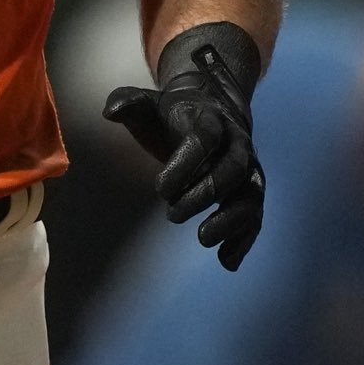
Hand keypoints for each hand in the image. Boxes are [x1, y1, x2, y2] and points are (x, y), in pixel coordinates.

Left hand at [103, 21, 265, 269]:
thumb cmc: (172, 115)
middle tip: (172, 214)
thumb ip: (128, 102)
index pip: (204, 139)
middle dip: (205, 193)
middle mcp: (236, 144)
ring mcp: (247, 169)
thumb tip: (109, 111)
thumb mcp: (148, 104)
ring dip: (231, 220)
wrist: (211, 111)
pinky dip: (244, 240)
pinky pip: (254, 217)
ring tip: (203, 239)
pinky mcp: (249, 192)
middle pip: (232, 168)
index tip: (159, 188)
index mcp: (210, 120)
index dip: (185, 163)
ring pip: (251, 195)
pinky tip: (227, 262)